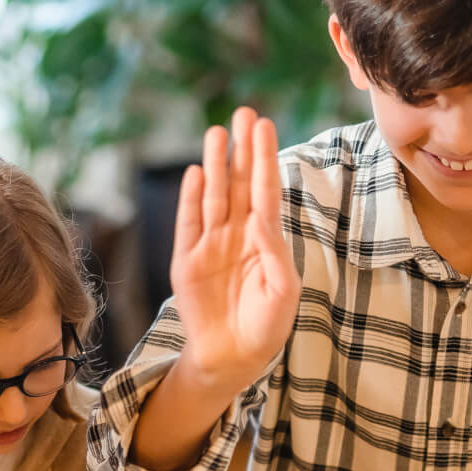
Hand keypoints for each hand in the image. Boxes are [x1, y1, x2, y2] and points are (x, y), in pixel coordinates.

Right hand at [170, 107, 300, 397]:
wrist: (232, 357)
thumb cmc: (266, 326)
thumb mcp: (283, 292)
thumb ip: (275, 254)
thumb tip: (260, 219)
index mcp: (266, 240)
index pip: (266, 191)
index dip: (265, 158)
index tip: (265, 126)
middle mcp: (238, 236)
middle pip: (241, 184)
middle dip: (242, 150)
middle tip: (244, 113)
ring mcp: (211, 246)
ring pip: (215, 196)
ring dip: (217, 165)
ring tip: (216, 132)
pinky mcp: (187, 261)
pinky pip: (189, 224)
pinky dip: (192, 199)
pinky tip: (198, 173)